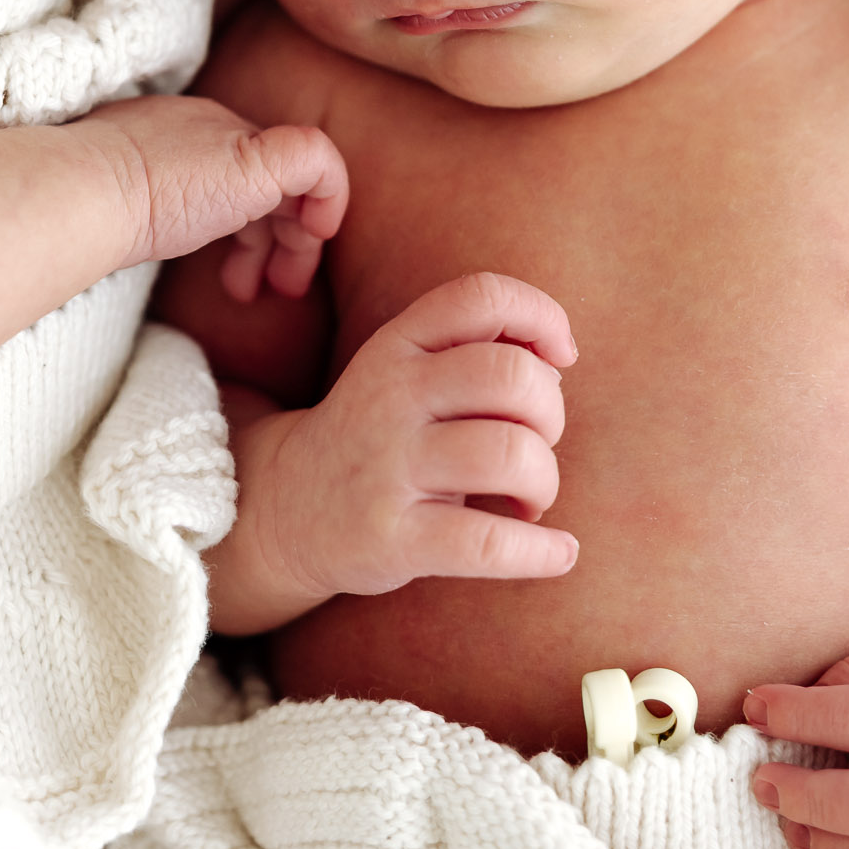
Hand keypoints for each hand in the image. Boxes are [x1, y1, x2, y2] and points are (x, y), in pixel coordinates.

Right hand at [91, 94, 347, 296]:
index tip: (234, 275)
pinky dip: (331, 199)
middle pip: (270, 181)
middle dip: (280, 240)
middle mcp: (211, 128)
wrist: (83, 192)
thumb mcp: (120, 205)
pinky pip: (319, 161)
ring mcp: (236, 138)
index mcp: (177, 136)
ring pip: (300, 180)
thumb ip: (144, 210)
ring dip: (299, 242)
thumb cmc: (86, 209)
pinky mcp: (259, 158)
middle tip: (273, 289)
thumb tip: (139, 234)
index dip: (247, 227)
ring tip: (284, 288)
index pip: (233, 173)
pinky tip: (314, 239)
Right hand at [212, 272, 577, 632]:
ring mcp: (388, 467)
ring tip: (529, 500)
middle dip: (552, 414)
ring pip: (511, 455)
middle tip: (535, 444)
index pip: (481, 296)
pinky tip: (558, 552)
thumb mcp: (406, 371)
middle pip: (512, 376)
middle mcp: (391, 395)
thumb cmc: (380, 435)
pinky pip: (488, 544)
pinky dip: (542, 551)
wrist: (287, 507)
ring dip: (545, 482)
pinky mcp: (392, 537)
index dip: (541, 315)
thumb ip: (474, 350)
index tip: (561, 356)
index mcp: (398, 345)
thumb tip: (557, 359)